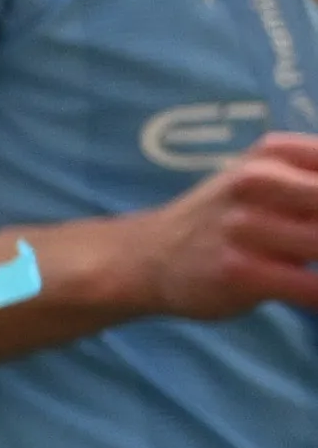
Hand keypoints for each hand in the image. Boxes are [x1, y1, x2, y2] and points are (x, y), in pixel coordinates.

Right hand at [126, 134, 317, 323]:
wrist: (148, 257)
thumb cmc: (225, 219)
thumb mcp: (265, 180)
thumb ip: (314, 183)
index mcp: (274, 154)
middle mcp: (256, 181)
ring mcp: (244, 226)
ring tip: (312, 260)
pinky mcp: (238, 270)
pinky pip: (311, 287)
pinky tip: (315, 294)